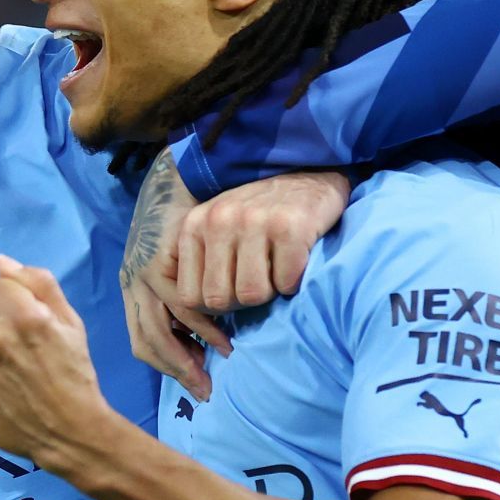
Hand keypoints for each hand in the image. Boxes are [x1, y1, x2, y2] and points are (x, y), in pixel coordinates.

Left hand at [0, 256, 125, 482]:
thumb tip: (0, 261)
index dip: (10, 301)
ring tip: (12, 371)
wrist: (69, 432)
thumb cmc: (75, 374)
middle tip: (22, 349)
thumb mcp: (70, 323)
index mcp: (25, 316)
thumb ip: (37, 284)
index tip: (24, 320)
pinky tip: (1, 387)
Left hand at [120, 152, 219, 398]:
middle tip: (205, 389)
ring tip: (221, 358)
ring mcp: (143, 268)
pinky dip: (203, 323)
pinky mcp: (162, 256)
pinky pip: (182, 301)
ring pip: (161, 323)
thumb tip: (198, 347)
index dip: (167, 367)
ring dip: (191, 349)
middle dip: (177, 369)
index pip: (141, 340)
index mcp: (133, 287)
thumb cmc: (193, 227)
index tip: (195, 383)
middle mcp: (132, 280)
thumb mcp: (182, 270)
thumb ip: (185, 303)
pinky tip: (223, 332)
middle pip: (146, 338)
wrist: (187, 176)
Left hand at [121, 153, 349, 399]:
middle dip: (242, 303)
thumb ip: (202, 267)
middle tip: (260, 284)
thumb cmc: (262, 215)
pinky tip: (297, 261)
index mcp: (194, 227)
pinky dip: (295, 282)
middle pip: (219, 300)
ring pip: (252, 295)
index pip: (188, 297)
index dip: (212, 311)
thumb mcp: (219, 232)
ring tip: (277, 270)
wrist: (311, 173)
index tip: (233, 301)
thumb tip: (189, 326)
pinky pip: (286, 282)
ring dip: (270, 293)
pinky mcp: (291, 226)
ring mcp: (254, 221)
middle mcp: (218, 220)